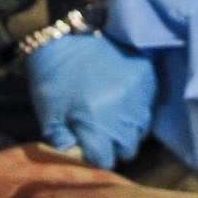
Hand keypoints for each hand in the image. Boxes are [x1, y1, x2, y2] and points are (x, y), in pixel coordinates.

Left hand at [26, 32, 156, 169]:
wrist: (66, 35)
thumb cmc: (53, 78)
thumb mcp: (49, 117)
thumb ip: (64, 145)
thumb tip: (79, 162)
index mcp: (96, 124)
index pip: (106, 161)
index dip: (96, 158)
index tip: (89, 149)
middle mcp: (123, 114)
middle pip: (127, 150)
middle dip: (113, 146)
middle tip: (100, 133)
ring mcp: (139, 96)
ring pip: (141, 131)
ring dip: (127, 129)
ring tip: (111, 116)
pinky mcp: (148, 79)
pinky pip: (148, 108)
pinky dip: (136, 109)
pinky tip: (121, 100)